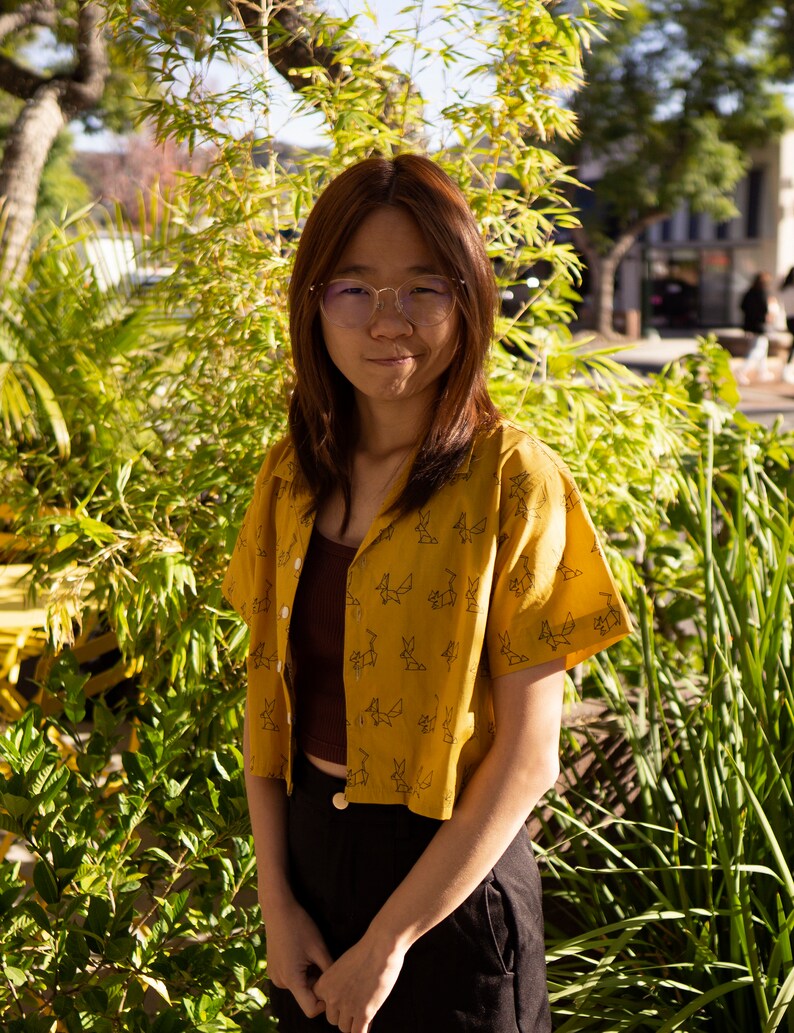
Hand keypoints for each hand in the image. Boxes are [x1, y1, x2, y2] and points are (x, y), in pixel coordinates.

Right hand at [264, 897, 333, 1018]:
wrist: (278, 909)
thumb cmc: (300, 925)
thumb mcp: (319, 948)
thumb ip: (329, 971)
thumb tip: (341, 987)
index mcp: (291, 980)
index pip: (311, 1009)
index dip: (325, 1002)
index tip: (333, 985)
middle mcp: (280, 982)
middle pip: (305, 996)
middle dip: (318, 984)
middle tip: (324, 962)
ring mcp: (275, 976)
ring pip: (300, 987)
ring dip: (310, 977)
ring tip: (314, 955)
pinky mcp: (274, 970)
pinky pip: (292, 978)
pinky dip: (301, 972)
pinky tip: (304, 953)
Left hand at [313, 933, 405, 1032]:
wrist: (380, 947)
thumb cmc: (365, 951)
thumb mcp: (341, 966)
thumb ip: (337, 983)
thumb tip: (342, 997)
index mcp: (324, 984)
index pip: (321, 1005)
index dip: (334, 1003)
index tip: (344, 998)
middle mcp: (332, 997)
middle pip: (333, 1019)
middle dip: (344, 1014)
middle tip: (357, 1005)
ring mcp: (347, 1007)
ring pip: (345, 1028)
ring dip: (354, 1022)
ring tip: (365, 1012)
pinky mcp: (363, 1013)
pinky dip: (363, 1030)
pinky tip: (369, 1021)